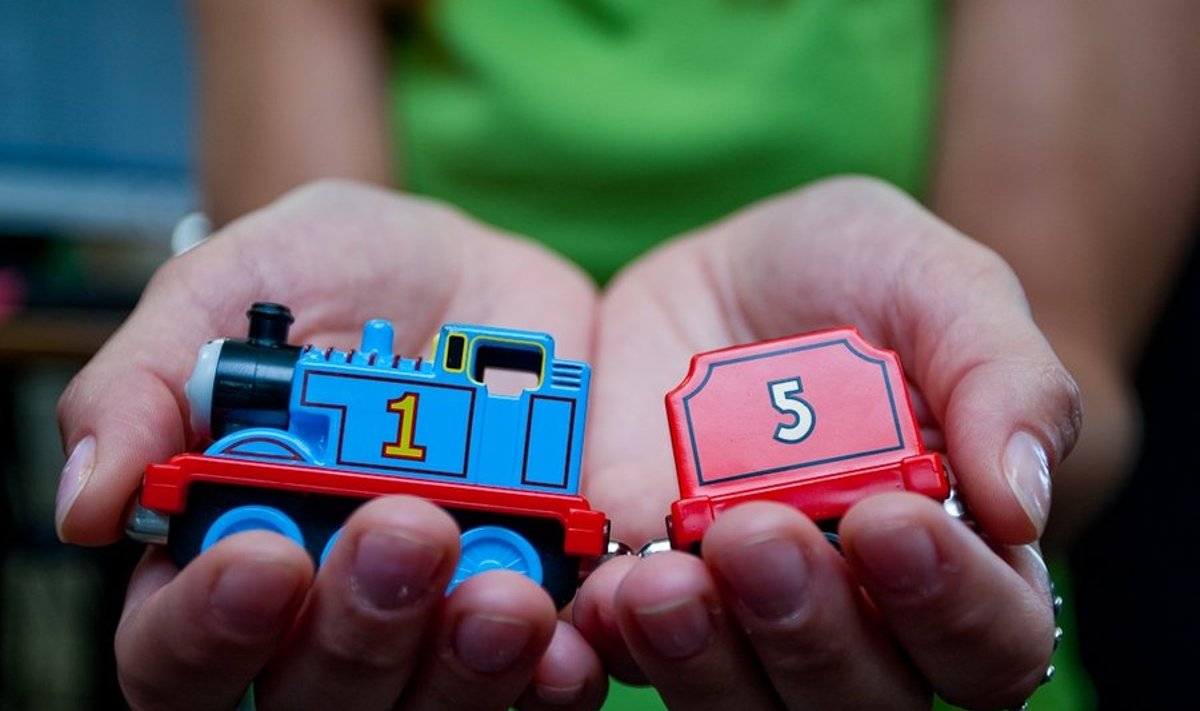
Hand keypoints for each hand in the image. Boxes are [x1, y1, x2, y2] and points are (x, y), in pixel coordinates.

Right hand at [56, 181, 608, 710]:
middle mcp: (323, 613)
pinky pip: (539, 681)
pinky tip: (564, 638)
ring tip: (505, 592)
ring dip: (463, 667)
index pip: (175, 655)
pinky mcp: (531, 606)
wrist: (464, 268)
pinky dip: (552, 678)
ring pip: (428, 706)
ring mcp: (432, 621)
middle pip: (313, 698)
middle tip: (407, 528)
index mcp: (222, 557)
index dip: (208, 630)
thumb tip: (87, 502)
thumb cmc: (328, 278)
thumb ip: (146, 386)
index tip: (264, 555)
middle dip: (358, 630)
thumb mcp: (223, 290)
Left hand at [574, 177, 1077, 708]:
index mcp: (962, 554)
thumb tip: (1022, 506)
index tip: (888, 517)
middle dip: (812, 631)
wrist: (725, 269)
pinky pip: (631, 656)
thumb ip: (1004, 379)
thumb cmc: (857, 275)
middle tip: (758, 534)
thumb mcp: (941, 284)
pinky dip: (616, 640)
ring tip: (664, 580)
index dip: (950, 605)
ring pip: (746, 704)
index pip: (993, 641)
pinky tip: (607, 592)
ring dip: (707, 660)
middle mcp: (862, 610)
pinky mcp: (650, 591)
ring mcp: (747, 612)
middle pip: (865, 699)